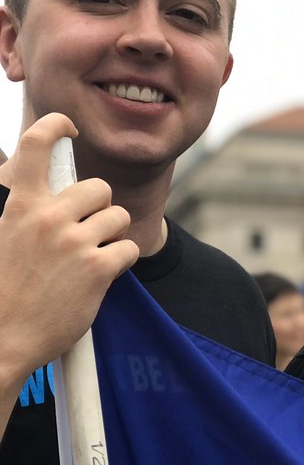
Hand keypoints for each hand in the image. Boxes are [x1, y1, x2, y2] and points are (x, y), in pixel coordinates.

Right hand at [0, 113, 138, 394]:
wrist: (1, 337)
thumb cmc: (3, 288)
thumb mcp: (1, 236)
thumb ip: (25, 211)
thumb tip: (48, 195)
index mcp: (18, 204)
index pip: (36, 146)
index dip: (56, 127)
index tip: (68, 127)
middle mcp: (47, 217)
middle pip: (98, 187)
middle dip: (99, 207)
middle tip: (86, 230)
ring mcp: (74, 241)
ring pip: (118, 217)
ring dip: (111, 235)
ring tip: (90, 256)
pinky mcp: (98, 268)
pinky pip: (129, 248)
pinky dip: (121, 260)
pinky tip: (101, 274)